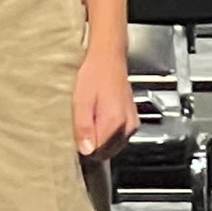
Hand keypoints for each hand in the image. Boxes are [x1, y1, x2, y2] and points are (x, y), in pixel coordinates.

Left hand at [73, 47, 136, 161]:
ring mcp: (132, 124)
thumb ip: (83, 127)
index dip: (84, 145)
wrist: (109, 58)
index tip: (78, 134)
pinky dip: (109, 134)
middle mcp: (127, 125)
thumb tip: (85, 150)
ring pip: (113, 147)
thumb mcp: (81, 100)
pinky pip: (119, 138)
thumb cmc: (94, 74)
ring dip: (100, 139)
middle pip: (106, 152)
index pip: (97, 152)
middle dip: (92, 144)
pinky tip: (101, 118)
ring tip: (92, 118)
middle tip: (83, 124)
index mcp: (114, 121)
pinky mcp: (133, 121)